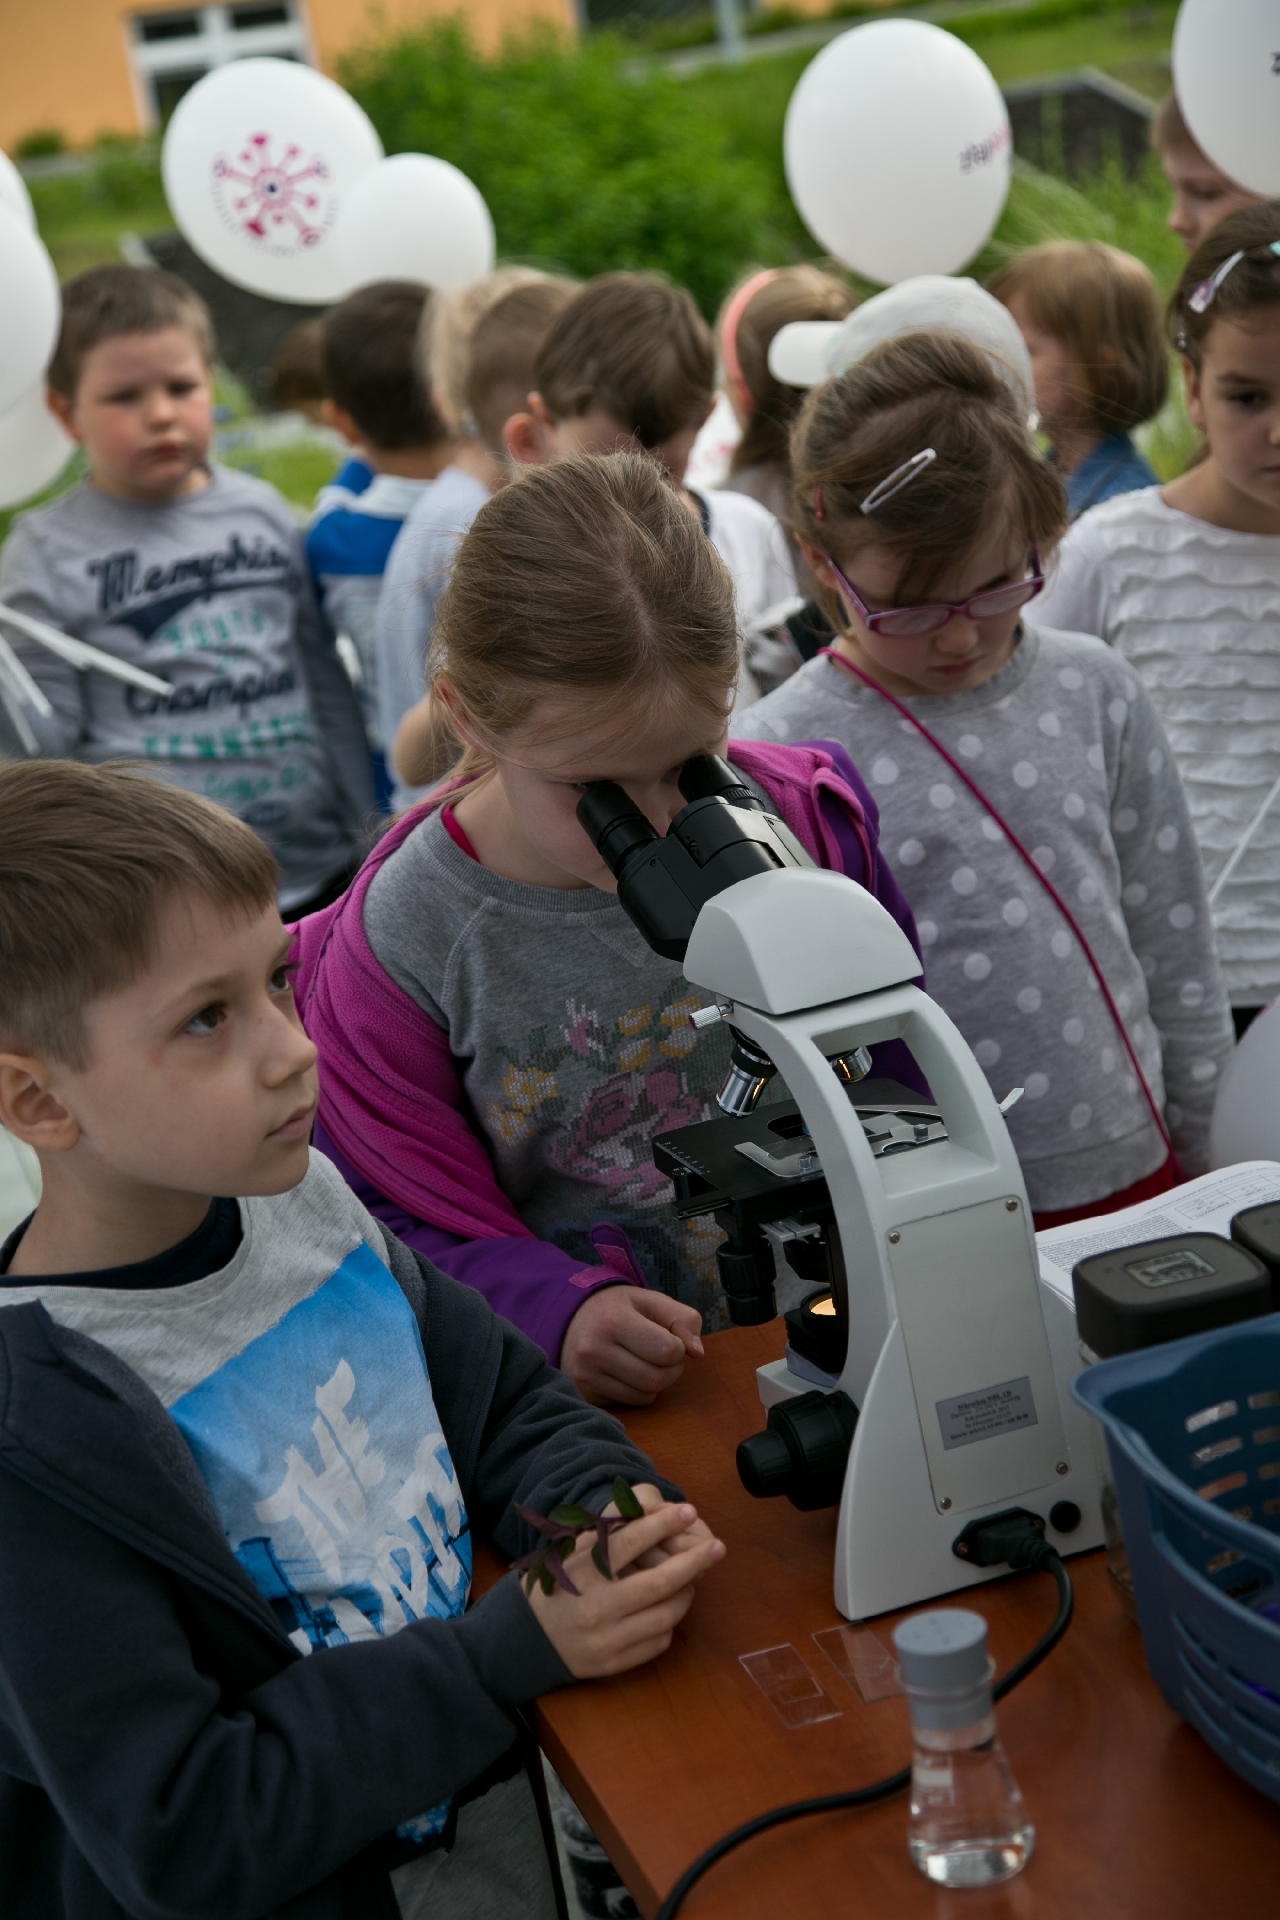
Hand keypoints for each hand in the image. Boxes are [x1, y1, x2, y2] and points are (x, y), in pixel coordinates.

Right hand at [525, 1499, 724, 1677]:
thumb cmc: (556, 1585)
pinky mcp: (613, 1664)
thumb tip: (652, 1511)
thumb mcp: (571, 1552)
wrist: (524, 1639)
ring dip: (685, 1594)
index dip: (663, 1523)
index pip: (631, 1541)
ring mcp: (605, 1639)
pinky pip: (657, 1643)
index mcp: (582, 1571)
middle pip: (658, 1583)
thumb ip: (606, 1534)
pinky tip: (667, 1608)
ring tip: (691, 1579)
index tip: (688, 1510)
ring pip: (665, 1616)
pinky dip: (669, 1624)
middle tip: (717, 1546)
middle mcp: (595, 1605)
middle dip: (693, 1561)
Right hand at [561, 1286, 702, 1406]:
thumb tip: (698, 1353)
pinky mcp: (585, 1395)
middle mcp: (594, 1350)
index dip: (678, 1346)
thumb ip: (683, 1319)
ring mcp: (586, 1376)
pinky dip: (638, 1392)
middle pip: (658, 1379)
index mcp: (613, 1321)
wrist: (570, 1320)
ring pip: (646, 1396)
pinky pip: (630, 1405)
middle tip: (663, 1354)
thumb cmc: (619, 1309)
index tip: (668, 1337)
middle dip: (671, 1369)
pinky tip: (626, 1373)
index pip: (668, 1351)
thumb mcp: (651, 1301)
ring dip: (656, 1382)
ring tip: (643, 1361)